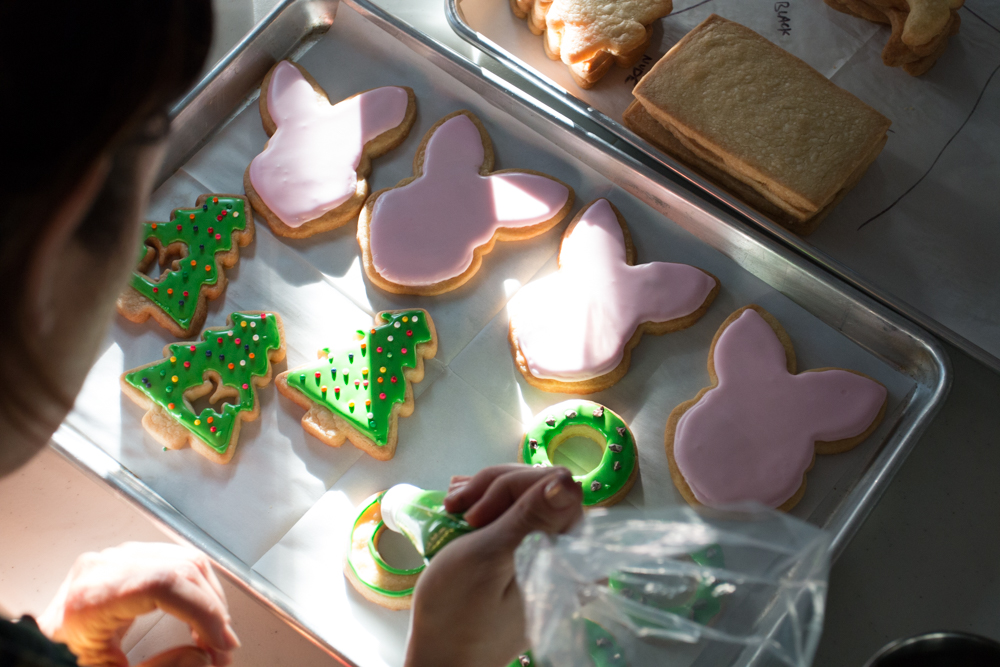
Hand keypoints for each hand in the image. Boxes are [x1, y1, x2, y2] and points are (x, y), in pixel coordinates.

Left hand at [36, 542, 238, 666]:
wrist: (31, 657)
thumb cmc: (55, 662)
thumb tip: (202, 656)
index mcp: (92, 595)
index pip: (167, 583)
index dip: (204, 612)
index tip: (219, 643)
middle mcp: (104, 567)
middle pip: (182, 570)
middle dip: (212, 611)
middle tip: (222, 649)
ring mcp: (114, 560)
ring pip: (184, 562)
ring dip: (208, 599)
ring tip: (213, 636)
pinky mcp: (123, 563)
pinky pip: (173, 563)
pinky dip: (194, 590)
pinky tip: (198, 618)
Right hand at [405, 464, 582, 666]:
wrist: (441, 657)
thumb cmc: (456, 613)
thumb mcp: (488, 557)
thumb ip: (530, 517)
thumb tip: (568, 480)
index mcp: (570, 556)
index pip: (557, 487)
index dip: (511, 487)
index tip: (474, 512)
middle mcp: (570, 554)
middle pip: (542, 488)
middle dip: (495, 487)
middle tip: (456, 508)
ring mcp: (551, 555)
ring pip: (527, 497)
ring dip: (487, 494)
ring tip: (453, 507)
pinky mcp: (531, 556)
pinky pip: (518, 516)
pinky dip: (488, 506)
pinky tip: (462, 510)